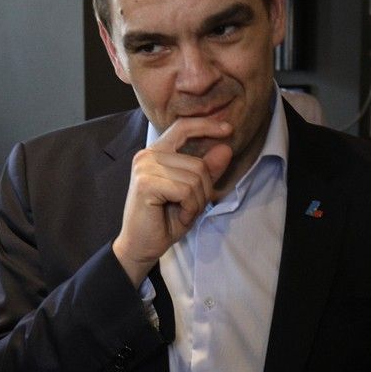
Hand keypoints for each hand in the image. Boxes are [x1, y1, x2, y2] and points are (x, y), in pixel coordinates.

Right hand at [113, 118, 232, 285]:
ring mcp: (145, 168)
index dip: (206, 125)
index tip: (228, 129)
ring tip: (182, 212)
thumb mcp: (194, 193)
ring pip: (195, 178)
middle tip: (191, 208)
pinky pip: (185, 190)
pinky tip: (179, 215)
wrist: (142, 246)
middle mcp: (148, 155)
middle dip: (204, 190)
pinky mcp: (146, 184)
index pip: (183, 127)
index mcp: (157, 152)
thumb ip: (208, 170)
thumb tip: (226, 148)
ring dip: (197, 202)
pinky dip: (189, 208)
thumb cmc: (165, 220)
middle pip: (198, 163)